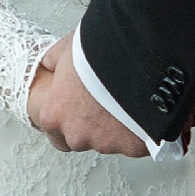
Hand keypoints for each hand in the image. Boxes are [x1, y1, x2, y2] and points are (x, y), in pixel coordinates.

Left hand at [29, 37, 148, 158]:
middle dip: (93, 124)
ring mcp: (106, 143)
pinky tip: (144, 109)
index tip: (79, 105)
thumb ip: (54, 61)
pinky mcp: (133, 147)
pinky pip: (135, 142)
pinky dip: (140, 130)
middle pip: (82, 138)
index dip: (68, 116)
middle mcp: (77, 134)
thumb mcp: (68, 48)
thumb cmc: (100, 52)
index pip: (54, 130)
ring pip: (110, 141)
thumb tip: (50, 62)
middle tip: (105, 100)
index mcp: (54, 115)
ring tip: (127, 100)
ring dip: (117, 127)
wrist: (137, 57)